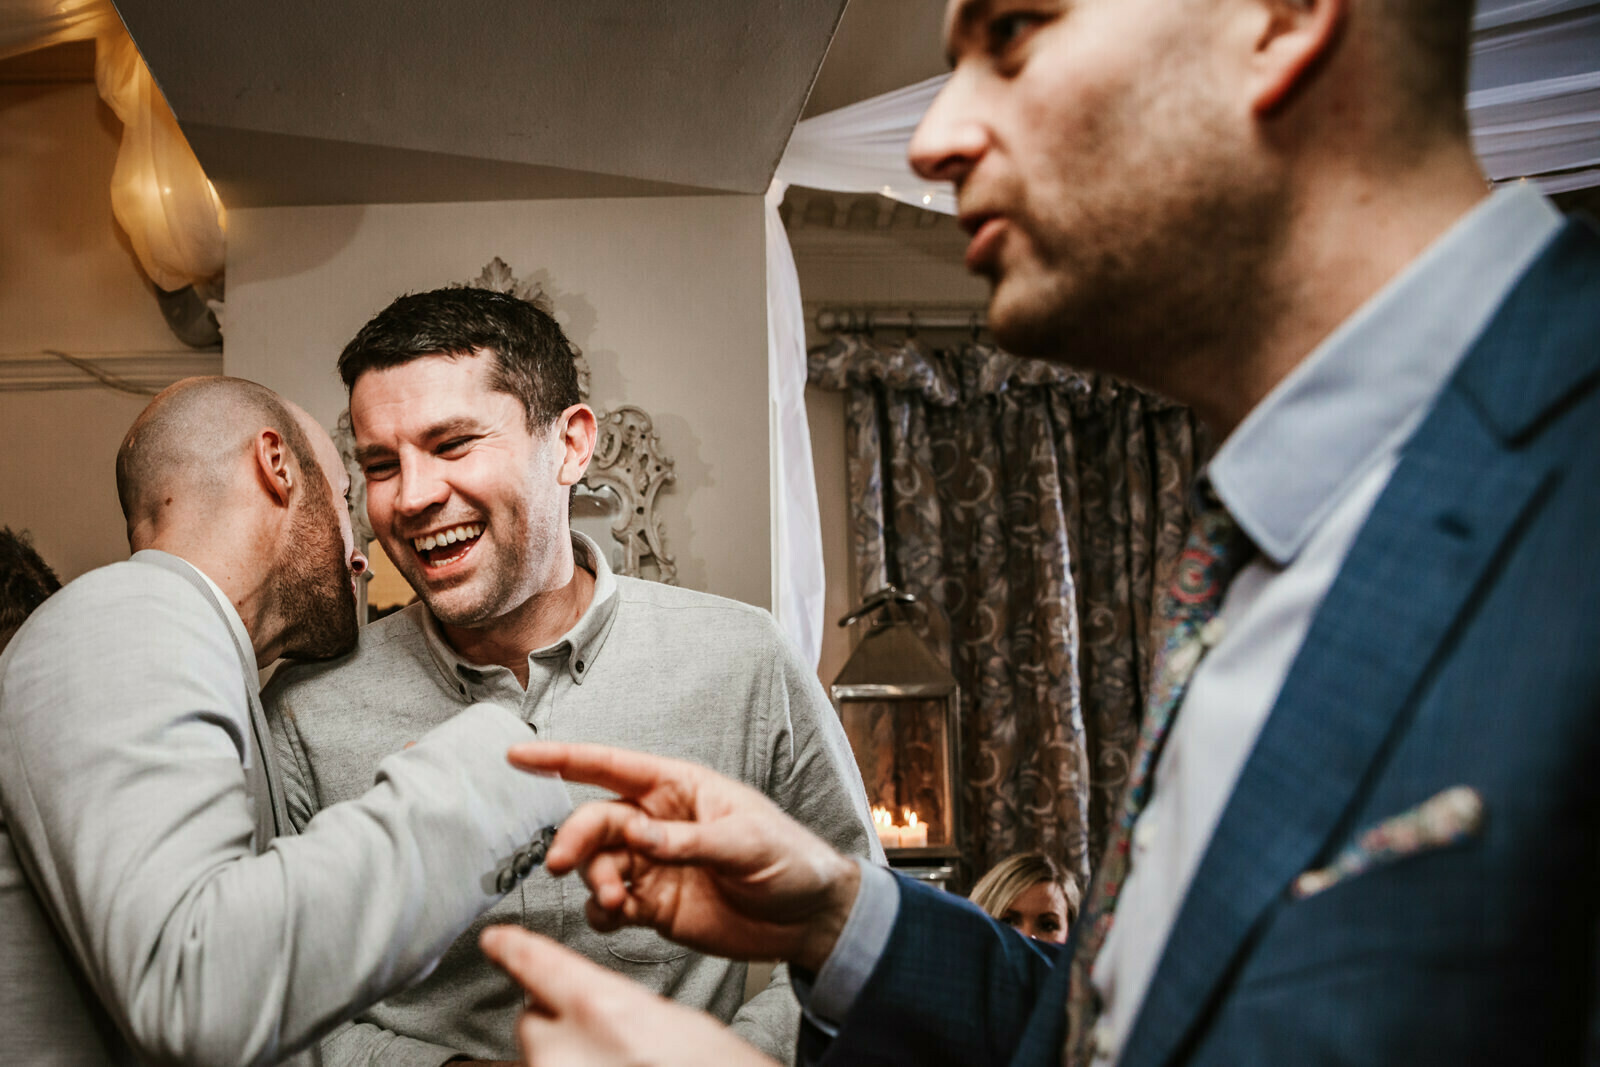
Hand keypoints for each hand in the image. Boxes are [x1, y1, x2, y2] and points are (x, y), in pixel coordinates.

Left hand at [480, 926, 778, 1066]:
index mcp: (599, 1008)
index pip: (533, 963)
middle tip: (607, 1036)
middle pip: (534, 1015)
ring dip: (565, 1054)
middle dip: (557, 1017)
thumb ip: (618, 1009)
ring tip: (619, 1060)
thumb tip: (592, 1009)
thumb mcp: (674, 1022)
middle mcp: (567, 1049)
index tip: (494, 940)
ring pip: (542, 1055)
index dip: (511, 948)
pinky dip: (574, 1066)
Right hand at [506, 742, 860, 971]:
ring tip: (614, 902)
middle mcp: (658, 822)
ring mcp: (653, 864)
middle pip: (596, 820)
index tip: (518, 756)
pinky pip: (609, 904)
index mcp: (680, 788)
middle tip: (565, 866)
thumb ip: (686, 840)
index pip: (612, 766)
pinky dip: (601, 911)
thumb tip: (635, 833)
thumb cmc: (790, 860)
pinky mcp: (654, 904)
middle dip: (574, 839)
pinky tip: (615, 916)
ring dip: (592, 880)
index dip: (562, 759)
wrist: (810, 917)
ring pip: (597, 863)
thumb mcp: (746, 843)